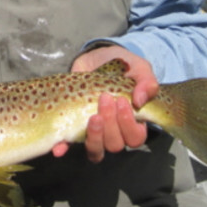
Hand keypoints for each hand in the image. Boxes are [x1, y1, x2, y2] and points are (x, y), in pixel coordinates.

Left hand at [51, 45, 158, 162]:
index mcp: (131, 121)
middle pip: (115, 144)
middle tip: (105, 99)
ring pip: (96, 149)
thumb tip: (140, 101)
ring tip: (92, 116)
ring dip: (95, 135)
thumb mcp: (138, 68)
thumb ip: (147, 82)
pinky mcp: (72, 126)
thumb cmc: (121, 66)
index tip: (122, 101)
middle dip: (111, 124)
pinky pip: (68, 145)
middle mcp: (113, 131)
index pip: (135, 138)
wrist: (95, 57)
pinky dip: (64, 147)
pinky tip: (59, 147)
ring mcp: (93, 131)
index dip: (129, 125)